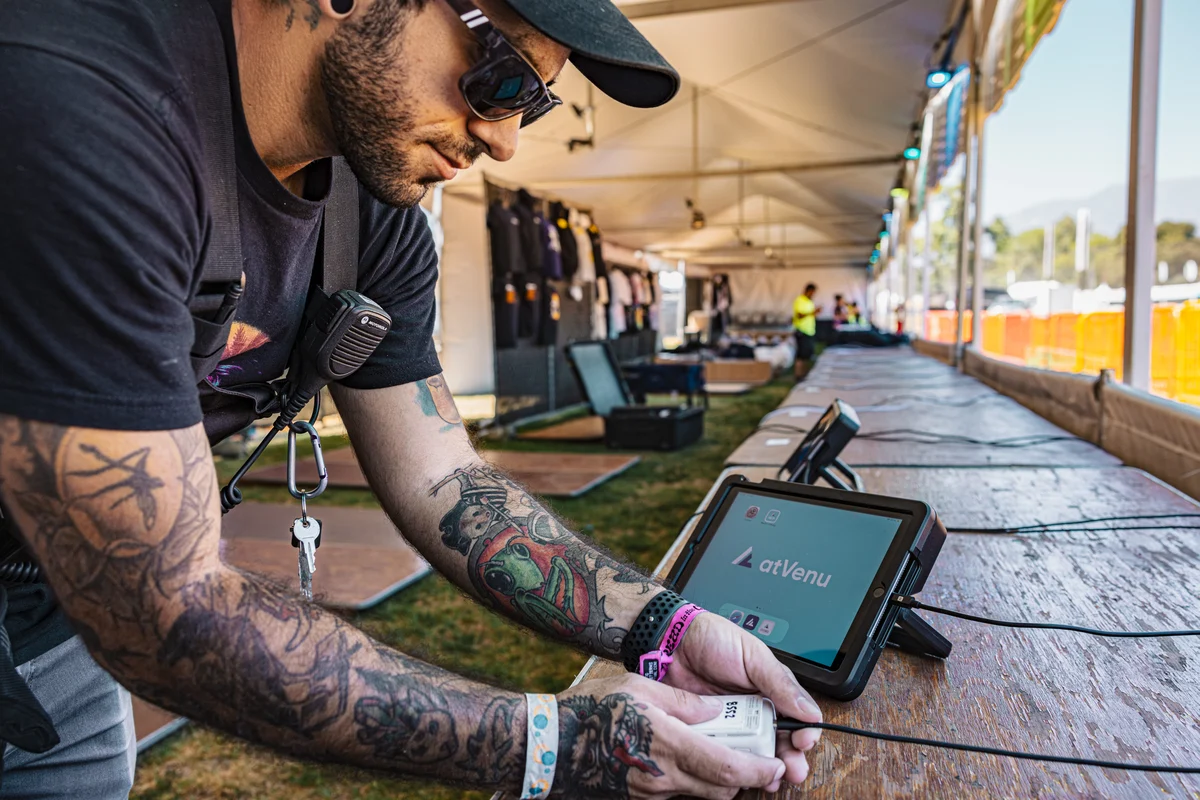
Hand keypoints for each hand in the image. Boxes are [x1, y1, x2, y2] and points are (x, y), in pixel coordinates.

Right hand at [555, 674, 788, 798]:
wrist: (552, 742)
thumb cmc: (591, 710)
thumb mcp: (641, 688)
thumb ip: (684, 702)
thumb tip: (715, 709)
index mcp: (669, 745)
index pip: (728, 768)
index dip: (758, 770)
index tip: (775, 765)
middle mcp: (664, 776)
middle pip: (722, 789)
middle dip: (747, 779)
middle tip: (762, 764)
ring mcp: (651, 791)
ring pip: (703, 794)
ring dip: (722, 781)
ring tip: (729, 758)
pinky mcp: (640, 797)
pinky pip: (678, 793)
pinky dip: (695, 781)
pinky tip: (691, 760)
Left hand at [664, 613, 823, 785]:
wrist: (669, 642)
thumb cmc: (713, 639)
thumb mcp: (753, 656)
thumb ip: (780, 684)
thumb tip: (810, 712)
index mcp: (772, 689)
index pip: (797, 718)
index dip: (804, 732)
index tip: (804, 741)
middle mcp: (755, 709)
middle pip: (780, 741)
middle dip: (789, 758)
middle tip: (792, 770)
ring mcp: (733, 723)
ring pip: (755, 752)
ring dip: (765, 768)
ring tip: (770, 778)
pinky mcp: (711, 732)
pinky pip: (725, 752)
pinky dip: (733, 764)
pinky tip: (741, 772)